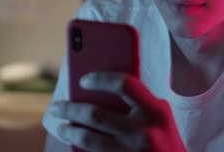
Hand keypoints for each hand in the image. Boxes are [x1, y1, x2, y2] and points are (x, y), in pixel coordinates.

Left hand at [49, 72, 186, 151]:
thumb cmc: (167, 143)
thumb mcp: (162, 119)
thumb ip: (139, 103)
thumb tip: (100, 90)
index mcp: (156, 111)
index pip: (124, 84)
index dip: (100, 79)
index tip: (83, 80)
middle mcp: (143, 132)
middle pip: (95, 114)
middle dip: (70, 109)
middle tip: (57, 107)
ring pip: (88, 139)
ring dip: (69, 131)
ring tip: (62, 126)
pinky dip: (80, 149)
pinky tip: (74, 143)